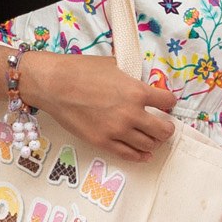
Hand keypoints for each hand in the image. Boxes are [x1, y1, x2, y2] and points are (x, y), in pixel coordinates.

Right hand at [26, 53, 175, 161]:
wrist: (53, 84)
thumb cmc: (80, 70)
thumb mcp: (114, 66)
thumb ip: (131, 77)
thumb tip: (140, 82)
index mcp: (137, 91)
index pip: (167, 101)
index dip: (168, 102)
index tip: (166, 103)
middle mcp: (131, 114)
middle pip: (163, 130)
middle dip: (166, 127)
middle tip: (164, 125)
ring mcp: (117, 131)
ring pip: (149, 145)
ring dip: (154, 141)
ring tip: (152, 137)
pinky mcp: (102, 142)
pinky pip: (129, 155)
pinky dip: (140, 156)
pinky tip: (144, 154)